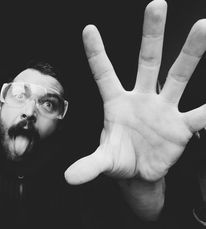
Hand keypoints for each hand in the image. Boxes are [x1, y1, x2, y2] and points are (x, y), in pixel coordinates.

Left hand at [65, 0, 205, 184]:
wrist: (139, 173)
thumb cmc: (118, 159)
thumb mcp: (102, 161)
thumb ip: (88, 165)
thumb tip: (68, 178)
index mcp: (115, 103)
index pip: (104, 73)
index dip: (96, 53)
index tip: (87, 29)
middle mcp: (141, 98)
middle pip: (147, 61)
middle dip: (151, 34)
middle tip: (156, 4)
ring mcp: (163, 109)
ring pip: (178, 76)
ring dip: (191, 54)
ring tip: (203, 27)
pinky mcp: (181, 126)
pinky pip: (201, 113)